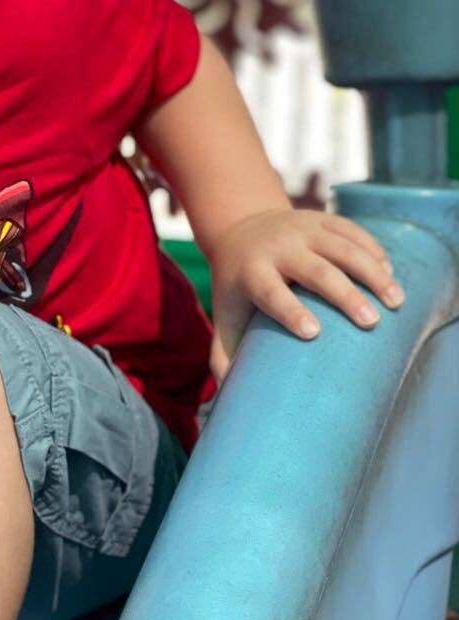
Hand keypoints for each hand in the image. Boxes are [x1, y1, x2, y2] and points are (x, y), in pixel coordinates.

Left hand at [207, 208, 404, 381]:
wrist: (240, 230)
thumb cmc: (238, 288)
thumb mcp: (226, 317)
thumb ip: (224, 356)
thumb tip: (230, 400)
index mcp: (251, 273)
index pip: (271, 292)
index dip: (290, 311)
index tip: (313, 333)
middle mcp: (277, 247)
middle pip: (315, 270)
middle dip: (344, 294)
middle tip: (371, 322)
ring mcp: (302, 229)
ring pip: (342, 247)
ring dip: (372, 272)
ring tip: (396, 302)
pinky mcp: (322, 219)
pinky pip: (353, 231)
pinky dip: (374, 251)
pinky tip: (391, 275)